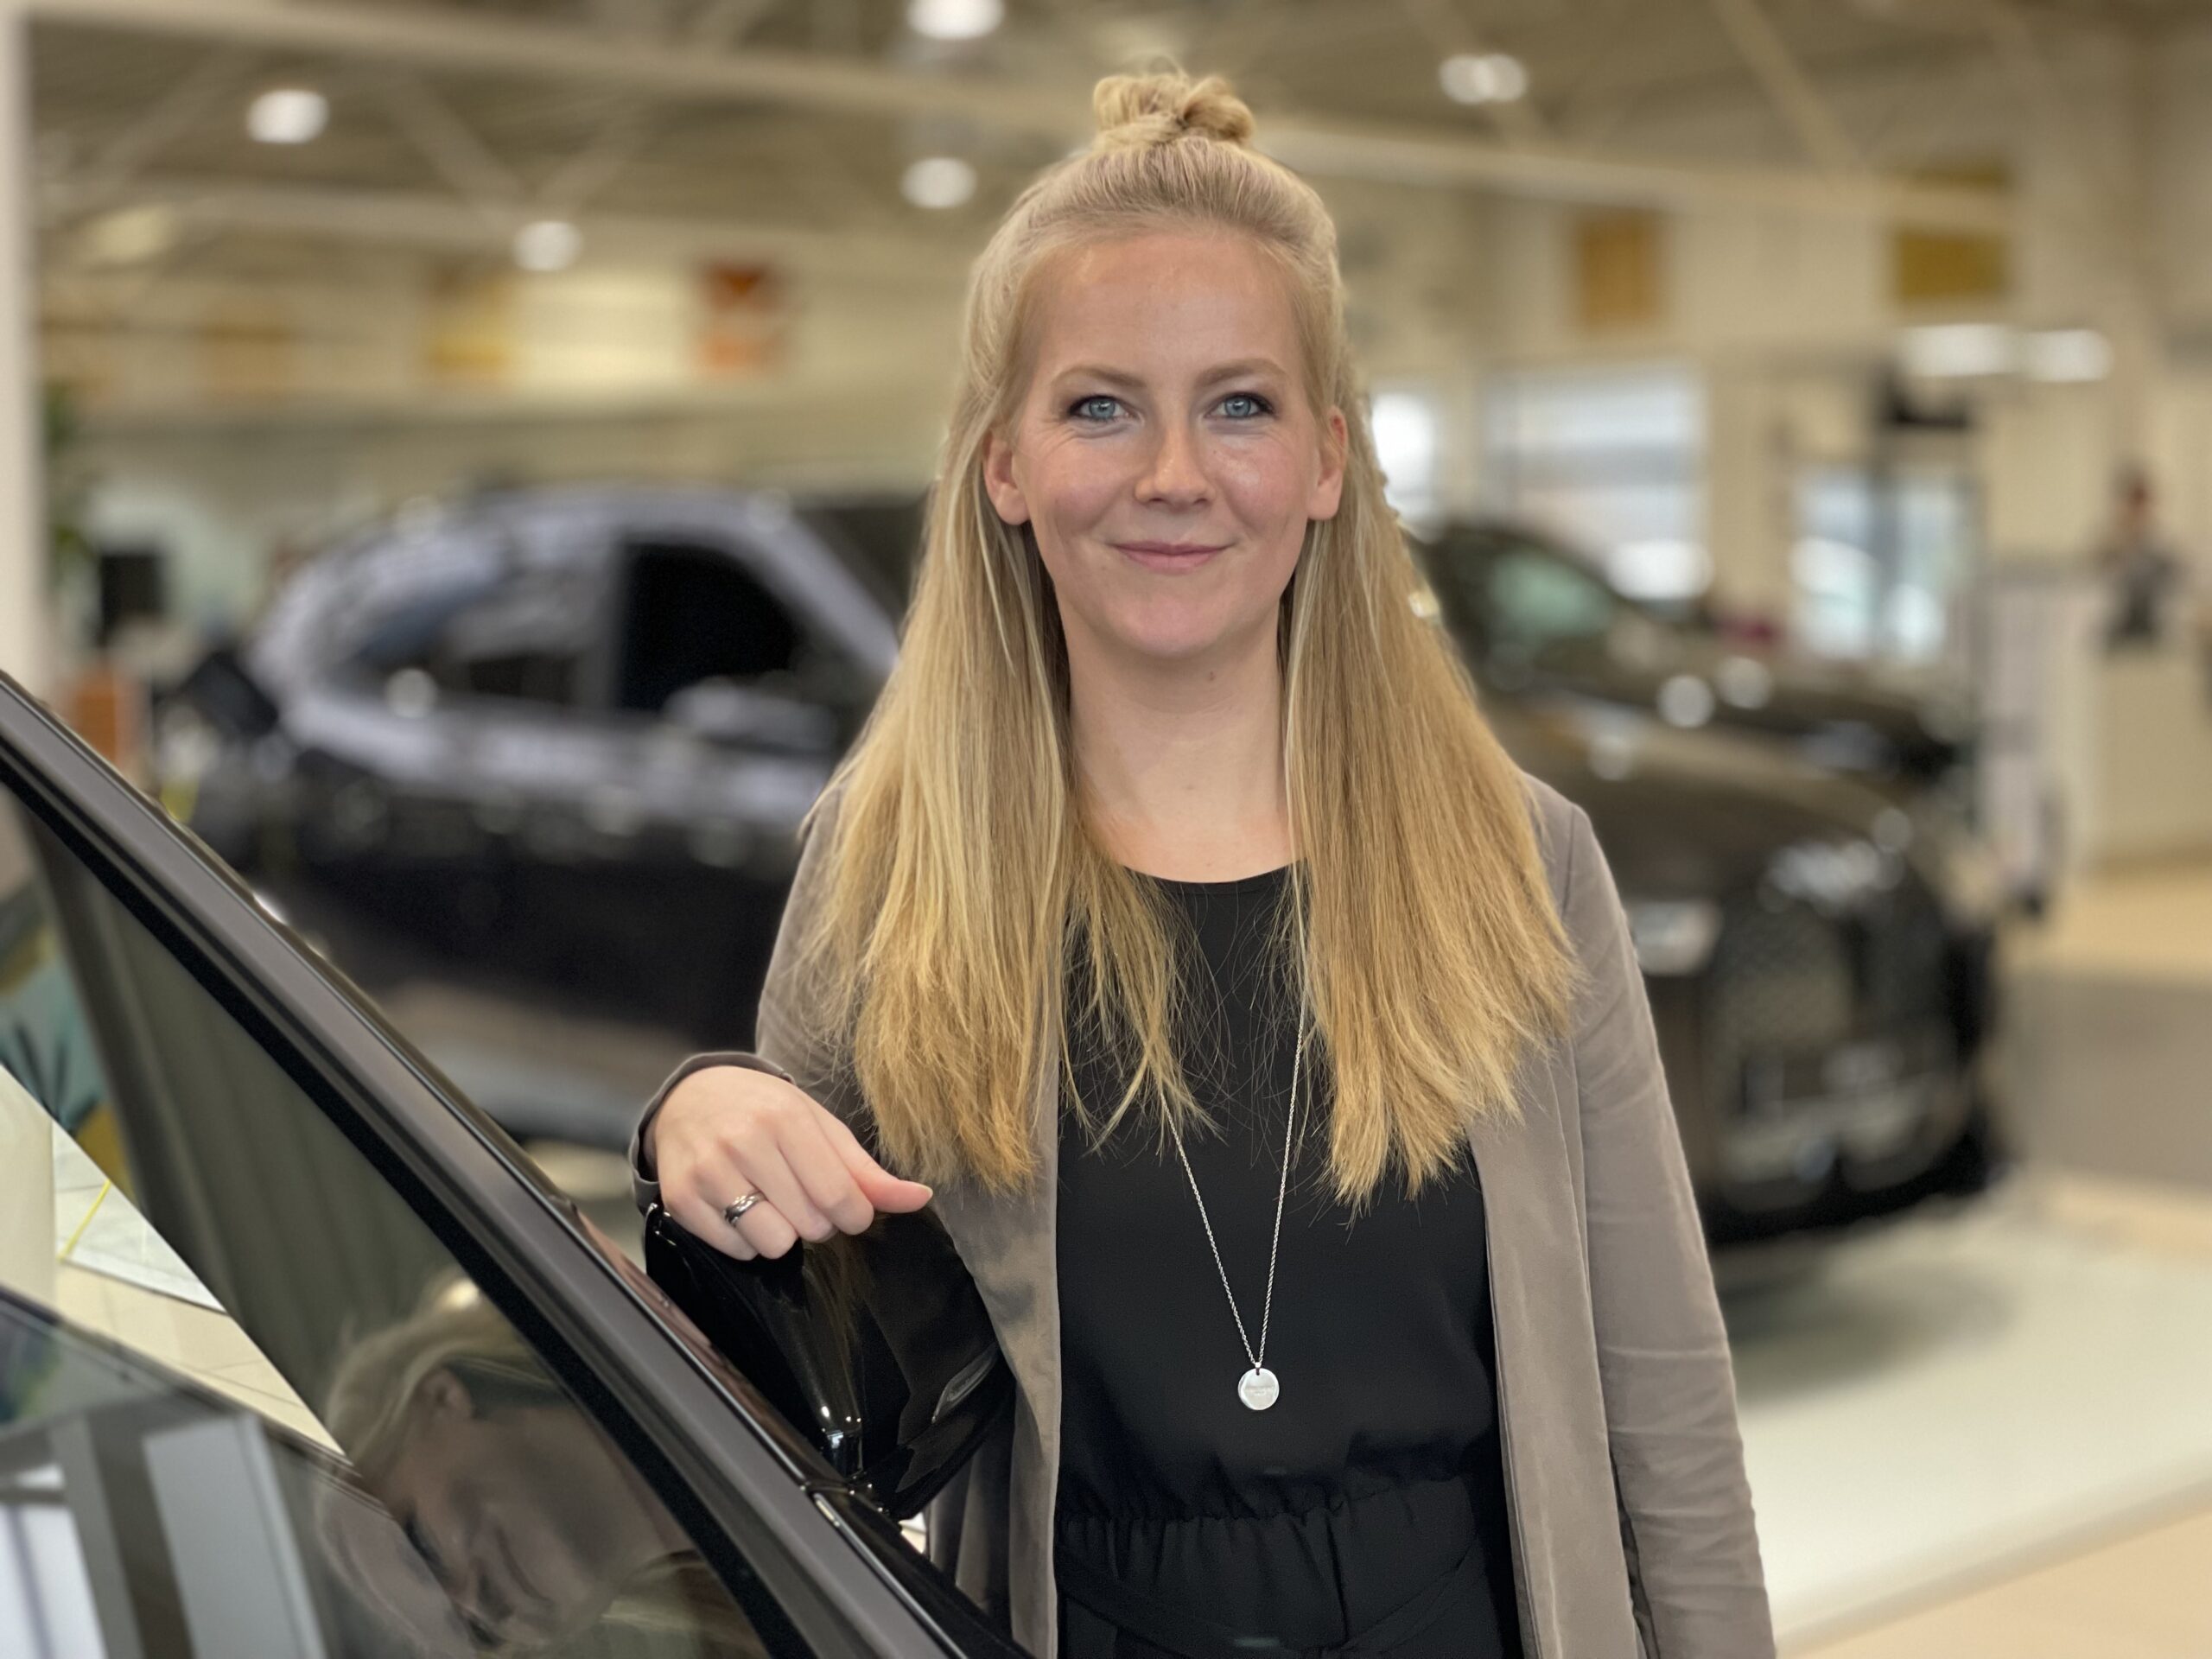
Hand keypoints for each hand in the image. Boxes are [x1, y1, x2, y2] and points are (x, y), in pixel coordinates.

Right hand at [647, 1064, 932, 1258]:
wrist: (691, 1098)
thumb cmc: (765, 1112)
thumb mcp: (820, 1126)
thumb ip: (866, 1169)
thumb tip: (920, 1198)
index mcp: (785, 1118)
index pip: (839, 1196)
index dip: (853, 1214)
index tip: (848, 1207)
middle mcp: (744, 1142)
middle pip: (809, 1225)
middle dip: (816, 1221)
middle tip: (801, 1195)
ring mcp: (708, 1172)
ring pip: (772, 1243)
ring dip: (781, 1233)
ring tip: (771, 1203)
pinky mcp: (682, 1199)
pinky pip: (736, 1250)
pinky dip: (746, 1239)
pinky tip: (741, 1207)